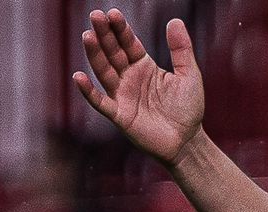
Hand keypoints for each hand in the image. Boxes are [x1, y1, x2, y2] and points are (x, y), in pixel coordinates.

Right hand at [74, 10, 203, 165]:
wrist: (188, 142)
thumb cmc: (188, 109)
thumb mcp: (189, 75)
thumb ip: (181, 49)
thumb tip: (175, 20)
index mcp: (143, 65)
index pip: (128, 42)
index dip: (120, 28)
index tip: (112, 13)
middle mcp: (129, 77)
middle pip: (112, 52)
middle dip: (104, 34)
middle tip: (95, 15)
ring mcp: (122, 95)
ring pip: (104, 71)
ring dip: (95, 55)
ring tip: (87, 36)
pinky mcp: (120, 116)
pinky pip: (101, 102)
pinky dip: (89, 92)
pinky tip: (78, 78)